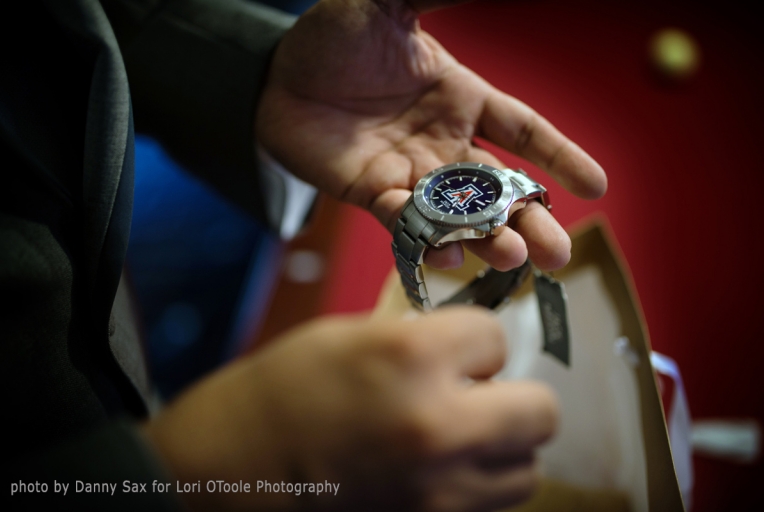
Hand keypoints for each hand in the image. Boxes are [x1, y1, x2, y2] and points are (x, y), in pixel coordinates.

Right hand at [141, 308, 557, 510]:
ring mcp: (439, 492)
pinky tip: (437, 473)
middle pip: (540, 411)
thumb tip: (470, 353)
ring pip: (525, 471)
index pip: (496, 338)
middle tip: (476, 397)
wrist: (226, 471)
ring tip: (457, 441)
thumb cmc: (280, 393)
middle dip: (512, 398)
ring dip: (500, 450)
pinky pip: (490, 508)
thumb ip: (419, 340)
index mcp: (411, 357)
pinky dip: (475, 488)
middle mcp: (438, 425)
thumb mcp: (348, 338)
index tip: (455, 353)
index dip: (474, 343)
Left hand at [256, 0, 605, 270]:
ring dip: (486, 239)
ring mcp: (410, 175)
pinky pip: (405, 223)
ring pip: (459, 216)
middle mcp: (444, 143)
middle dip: (530, 220)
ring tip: (512, 257)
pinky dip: (425, 238)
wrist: (276, 75)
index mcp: (462, 98)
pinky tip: (446, 251)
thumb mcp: (389, 6)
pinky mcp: (373, 195)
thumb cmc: (335, 37)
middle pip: (500, 190)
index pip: (525, 131)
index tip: (596, 187)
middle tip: (559, 255)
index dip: (560, 157)